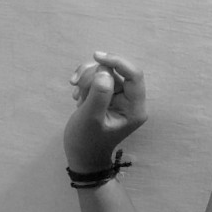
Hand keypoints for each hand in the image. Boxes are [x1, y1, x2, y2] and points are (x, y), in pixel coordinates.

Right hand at [64, 50, 147, 171]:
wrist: (81, 155)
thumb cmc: (86, 141)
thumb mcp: (90, 118)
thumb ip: (99, 94)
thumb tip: (105, 71)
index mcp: (135, 109)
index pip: (134, 75)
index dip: (117, 62)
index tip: (96, 56)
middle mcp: (131, 101)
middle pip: (116, 71)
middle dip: (94, 74)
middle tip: (77, 88)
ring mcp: (120, 98)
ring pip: (105, 72)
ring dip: (86, 78)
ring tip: (76, 95)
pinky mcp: (108, 95)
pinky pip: (98, 77)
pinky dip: (84, 82)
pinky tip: (76, 96)